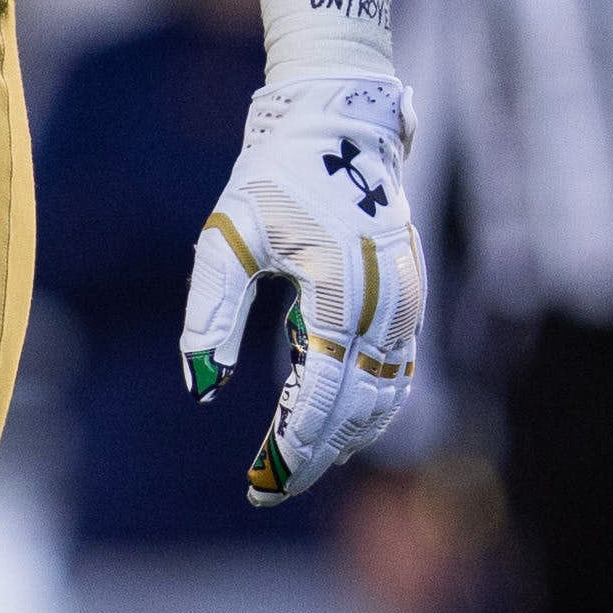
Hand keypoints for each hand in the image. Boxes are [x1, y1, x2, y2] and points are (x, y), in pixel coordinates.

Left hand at [185, 0, 424, 504]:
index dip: (290, 449)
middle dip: (311, 457)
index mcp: (343, 295)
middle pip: (355, 412)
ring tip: (287, 465)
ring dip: (340, 440)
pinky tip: (325, 428)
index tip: (256, 487)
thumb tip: (203, 385)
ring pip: (383, 401)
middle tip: (262, 489)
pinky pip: (395, 375)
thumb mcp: (226, 235)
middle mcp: (387, 309)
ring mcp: (406, 308)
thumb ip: (210, 311)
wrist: (341, 123)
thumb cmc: (275, 174)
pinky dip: (363, 410)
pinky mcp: (409, 303)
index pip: (320, 398)